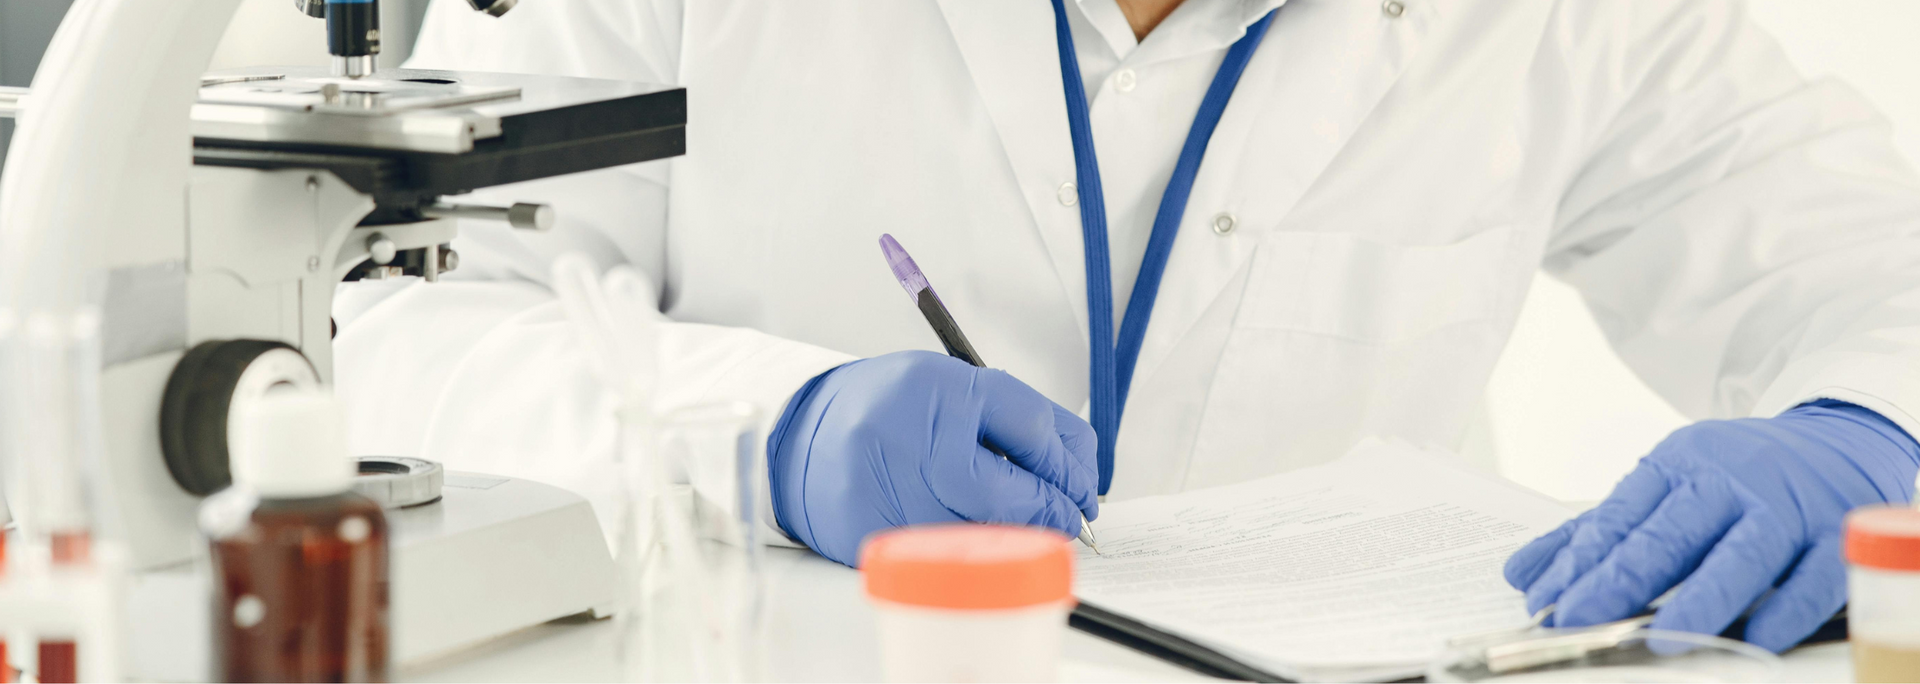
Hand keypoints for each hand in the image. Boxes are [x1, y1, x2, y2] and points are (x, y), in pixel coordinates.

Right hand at [766, 351, 1098, 565]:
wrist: (799, 436)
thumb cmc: (885, 408)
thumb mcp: (949, 384)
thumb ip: (1013, 417)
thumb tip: (1077, 462)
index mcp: (938, 390)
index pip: (1031, 431)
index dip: (1070, 464)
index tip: (1083, 483)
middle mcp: (912, 441)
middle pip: (1013, 496)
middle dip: (1054, 509)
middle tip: (1073, 514)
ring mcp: (890, 496)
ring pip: (986, 535)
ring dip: (1023, 536)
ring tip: (1037, 527)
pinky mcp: (874, 540)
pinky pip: (946, 556)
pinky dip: (978, 552)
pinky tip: (987, 541)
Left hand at [1504, 400, 1918, 650]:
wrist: (1834, 445)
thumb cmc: (1732, 478)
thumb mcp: (1662, 489)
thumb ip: (1596, 533)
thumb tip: (1523, 575)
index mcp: (1679, 466)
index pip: (1621, 517)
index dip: (1581, 562)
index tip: (1546, 602)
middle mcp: (1730, 482)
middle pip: (1670, 535)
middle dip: (1619, 580)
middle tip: (1578, 619)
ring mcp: (1786, 509)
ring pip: (1741, 556)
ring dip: (1700, 599)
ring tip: (1660, 638)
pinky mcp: (1836, 536)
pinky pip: (1813, 578)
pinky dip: (1786, 610)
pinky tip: (1756, 639)